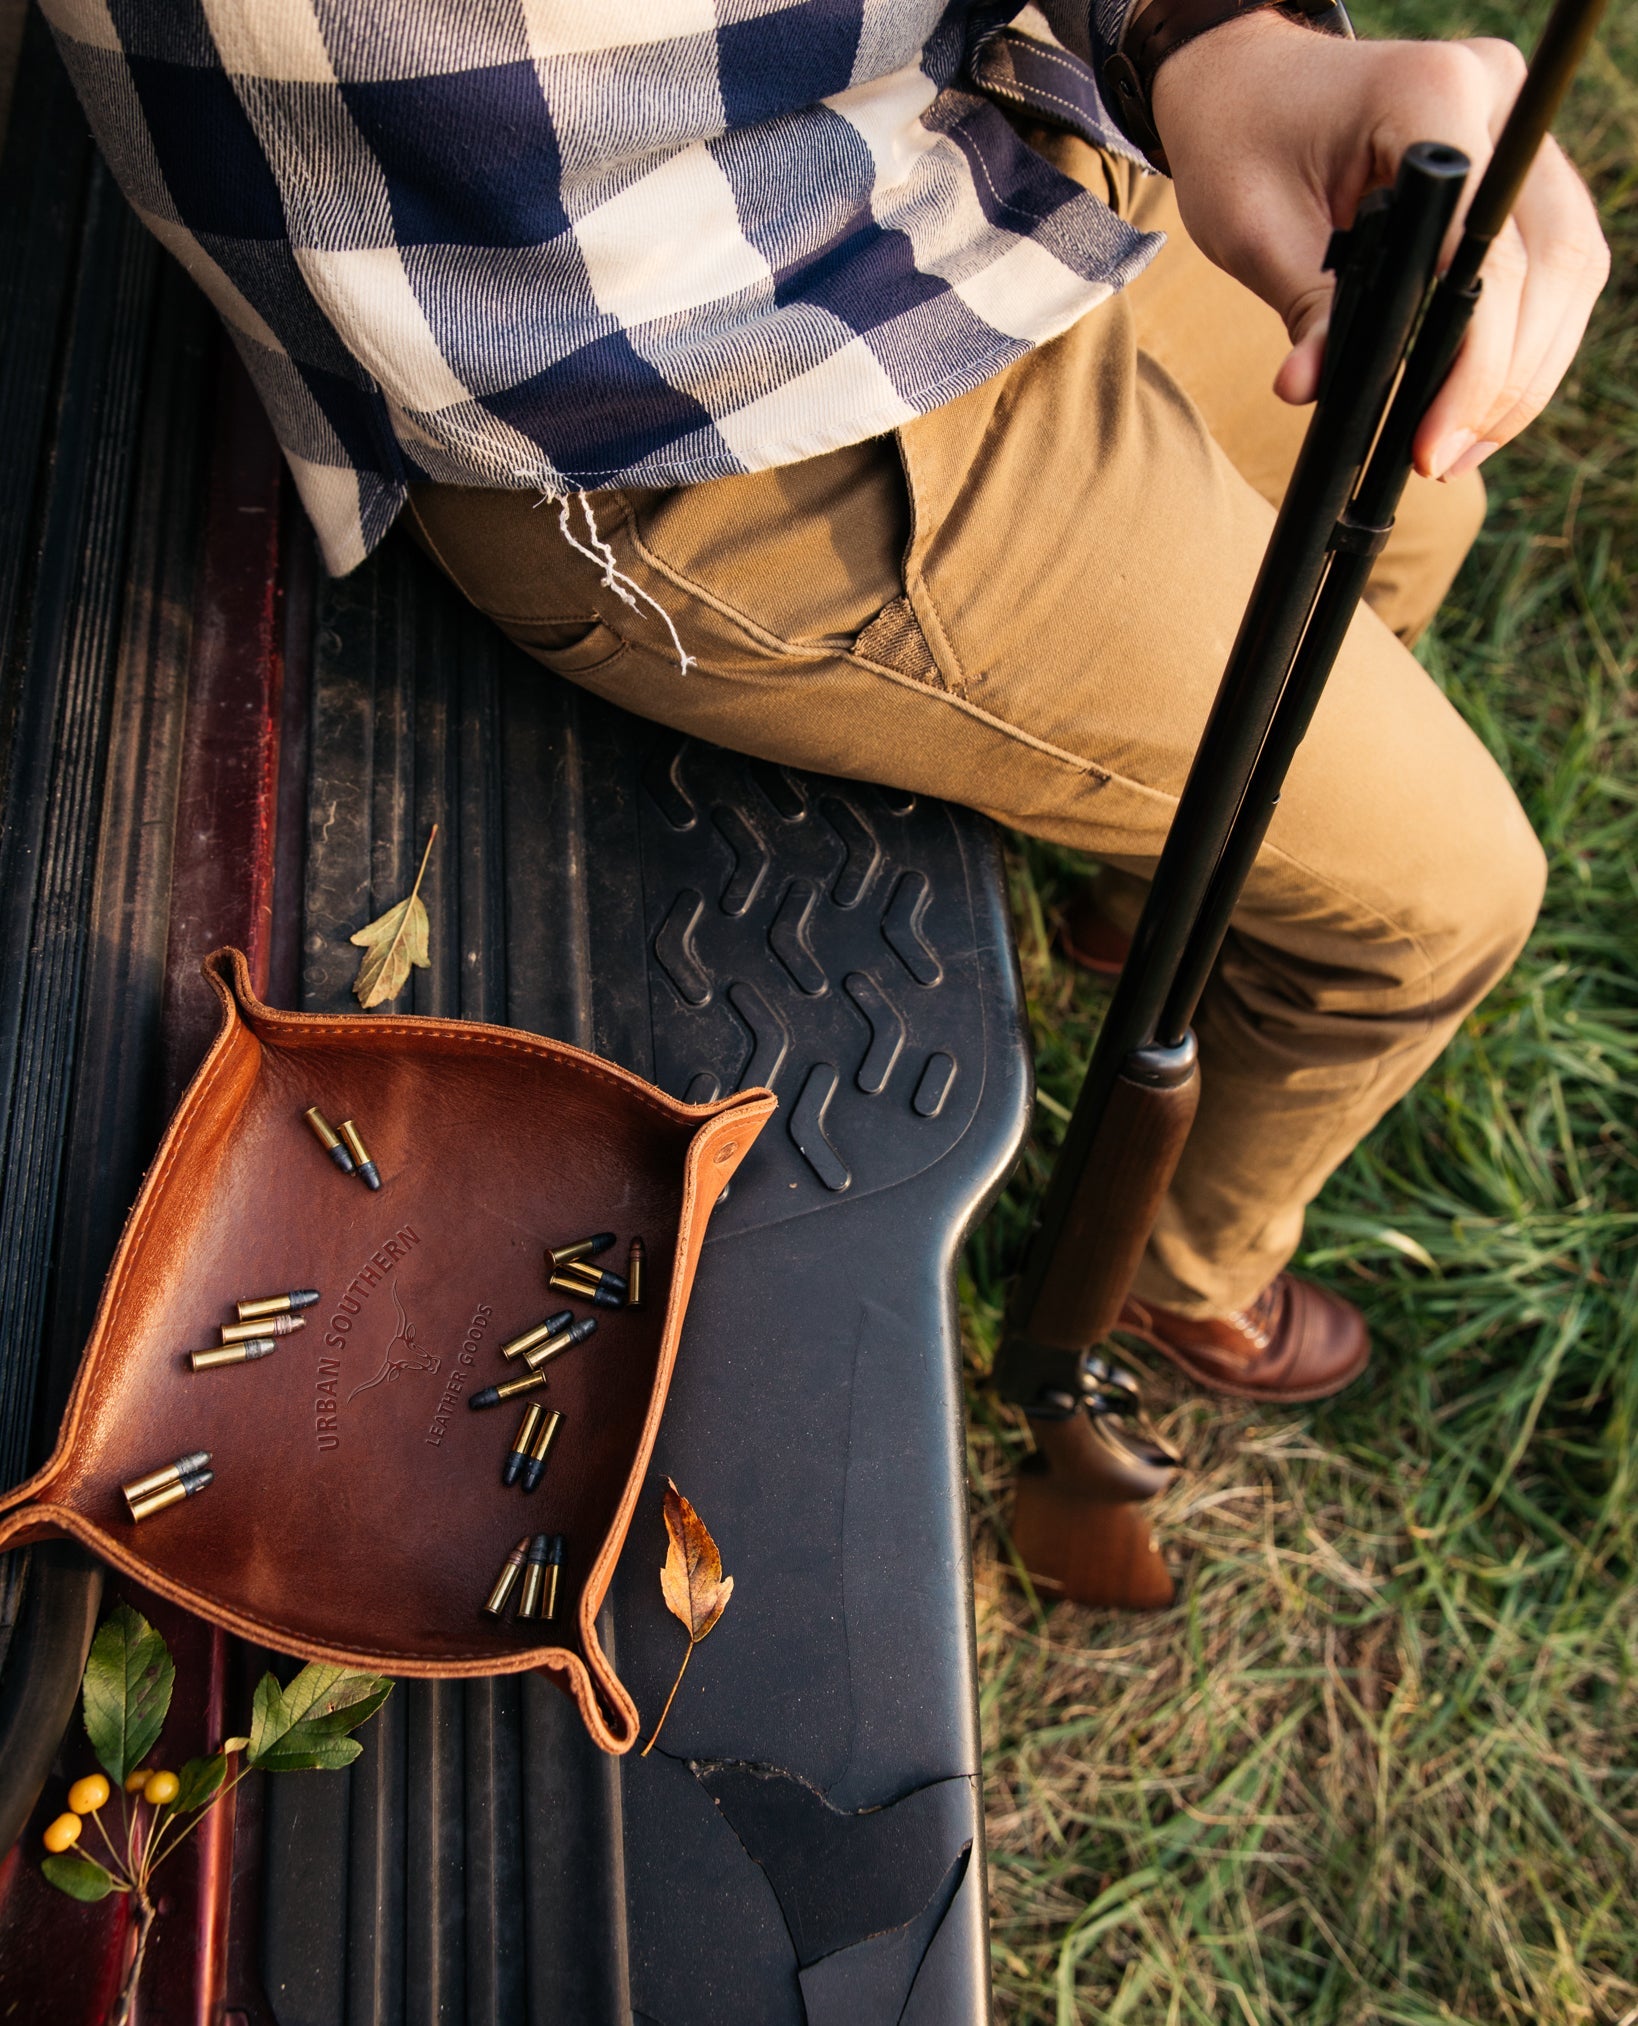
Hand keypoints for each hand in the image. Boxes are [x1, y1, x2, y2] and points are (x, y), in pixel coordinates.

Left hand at [1150, 15, 1609, 478]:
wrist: (1246, 85)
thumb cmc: (1242, 143)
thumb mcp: (1253, 229)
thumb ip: (1301, 308)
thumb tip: (1312, 393)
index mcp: (1432, 97)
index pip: (1485, 246)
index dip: (1472, 359)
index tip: (1428, 441)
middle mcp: (1498, 100)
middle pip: (1555, 261)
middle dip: (1507, 381)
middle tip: (1441, 460)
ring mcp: (1518, 129)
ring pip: (1571, 269)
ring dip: (1525, 374)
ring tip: (1456, 450)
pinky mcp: (1518, 169)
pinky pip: (1553, 266)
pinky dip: (1523, 344)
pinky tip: (1474, 407)